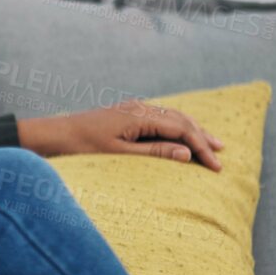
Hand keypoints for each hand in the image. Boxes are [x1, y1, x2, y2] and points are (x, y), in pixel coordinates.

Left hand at [16, 99, 223, 170]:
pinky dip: (176, 128)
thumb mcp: (119, 155)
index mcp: (139, 115)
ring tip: (211, 144)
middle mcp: (139, 107)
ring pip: (171, 117)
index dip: (201, 147)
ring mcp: (132, 109)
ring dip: (192, 130)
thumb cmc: (82, 147)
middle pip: (181, 119)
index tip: (216, 166)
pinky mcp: (126, 114)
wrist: (53, 135)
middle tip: (222, 154)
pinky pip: (159, 118)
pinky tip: (181, 137)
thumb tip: (186, 153)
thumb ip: (154, 153)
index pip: (181, 129)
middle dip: (202, 136)